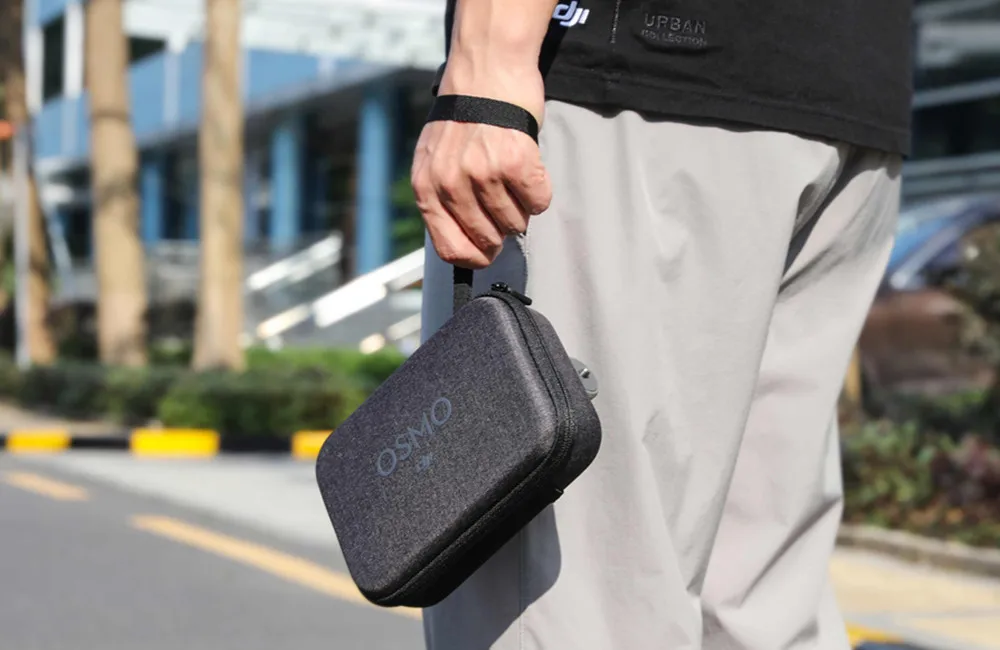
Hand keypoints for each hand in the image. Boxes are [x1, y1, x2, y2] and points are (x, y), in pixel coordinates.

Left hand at [411, 71, 551, 268]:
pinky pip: (538, 202)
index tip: (486, 252)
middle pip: (488, 239)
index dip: (474, 257)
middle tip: (504, 201)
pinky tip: (529, 168)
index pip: (450, 249)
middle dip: (501, 228)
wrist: (486, 67)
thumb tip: (464, 243)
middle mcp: (450, 184)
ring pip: (515, 223)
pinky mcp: (514, 163)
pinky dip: (540, 191)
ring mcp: (481, 174)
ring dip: (521, 206)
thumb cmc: (464, 113)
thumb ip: (442, 197)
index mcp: (426, 187)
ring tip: (513, 177)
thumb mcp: (435, 158)